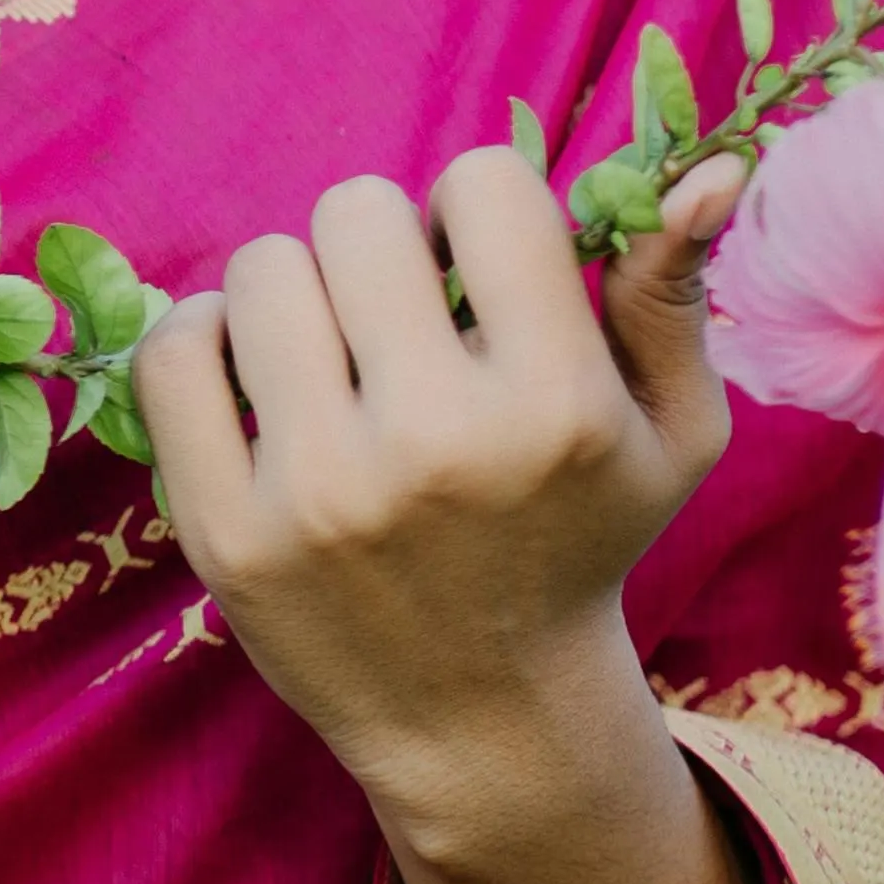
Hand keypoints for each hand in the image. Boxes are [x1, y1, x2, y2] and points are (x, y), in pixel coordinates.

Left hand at [134, 145, 740, 846]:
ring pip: (261, 268)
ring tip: (337, 360)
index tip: (481, 276)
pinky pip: (174, 348)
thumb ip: (673, 290)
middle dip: (383, 248)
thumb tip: (709, 168)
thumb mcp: (670, 430)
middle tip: (401, 321)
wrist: (483, 715)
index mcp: (555, 405)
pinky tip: (261, 386)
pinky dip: (207, 343)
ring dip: (300, 294)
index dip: (479, 214)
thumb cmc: (580, 540)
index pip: (483, 181)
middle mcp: (434, 444)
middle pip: (357, 211)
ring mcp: (318, 493)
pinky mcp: (224, 533)